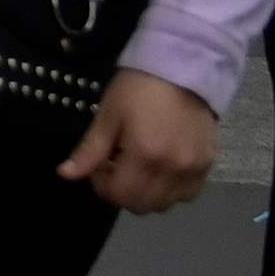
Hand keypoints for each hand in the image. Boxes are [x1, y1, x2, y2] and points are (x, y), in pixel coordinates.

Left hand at [61, 68, 219, 212]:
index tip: (99, 167)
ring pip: (166, 204)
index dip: (102, 187)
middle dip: (122, 193)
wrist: (182, 69)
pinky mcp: (209, 165)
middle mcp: (173, 169)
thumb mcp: (108, 116)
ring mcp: (194, 169)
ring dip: (147, 194)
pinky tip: (161, 170)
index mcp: (145, 155)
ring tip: (138, 168)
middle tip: (116, 168)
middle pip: (143, 205)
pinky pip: (188, 194)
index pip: (120, 195)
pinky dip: (171, 191)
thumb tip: (65, 174)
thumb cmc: (137, 89)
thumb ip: (89, 150)